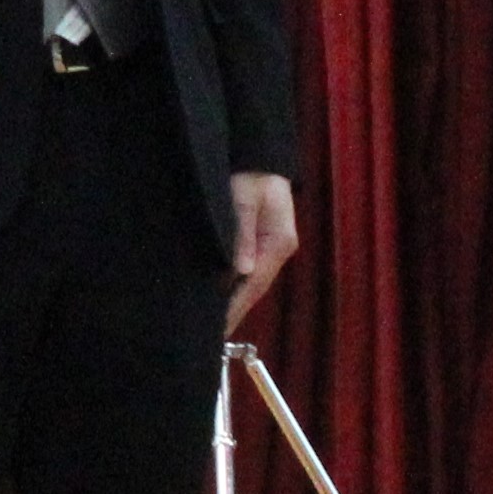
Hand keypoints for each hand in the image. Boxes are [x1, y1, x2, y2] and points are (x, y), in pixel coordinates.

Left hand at [226, 171, 297, 333]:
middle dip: (234, 311)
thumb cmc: (249, 175)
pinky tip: (221, 297)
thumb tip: (242, 270)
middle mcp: (279, 249)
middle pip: (255, 288)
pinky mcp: (263, 243)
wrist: (259, 158)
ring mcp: (273, 247)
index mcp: (279, 242)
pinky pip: (248, 271)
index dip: (235, 306)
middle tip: (212, 335)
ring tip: (214, 324)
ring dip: (234, 301)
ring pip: (252, 282)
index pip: (254, 283)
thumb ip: (242, 232)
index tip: (219, 326)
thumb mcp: (242, 199)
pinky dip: (235, 286)